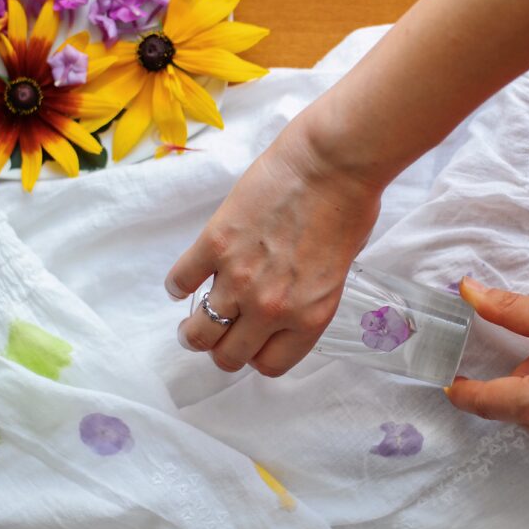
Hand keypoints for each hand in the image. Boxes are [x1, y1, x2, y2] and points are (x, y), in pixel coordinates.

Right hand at [166, 114, 382, 376]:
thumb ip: (308, 296)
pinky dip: (179, 284)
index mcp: (309, 318)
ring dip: (193, 330)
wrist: (333, 163)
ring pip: (198, 332)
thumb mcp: (339, 271)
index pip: (269, 365)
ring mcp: (238, 278)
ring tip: (192, 319)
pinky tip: (187, 278)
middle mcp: (272, 308)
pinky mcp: (214, 244)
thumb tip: (286, 299)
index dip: (257, 355)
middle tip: (218, 333)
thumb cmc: (349, 208)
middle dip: (221, 349)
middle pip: (228, 357)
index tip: (252, 342)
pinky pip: (181, 281)